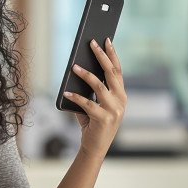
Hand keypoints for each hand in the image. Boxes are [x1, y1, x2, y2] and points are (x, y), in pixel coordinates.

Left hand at [63, 38, 126, 159]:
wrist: (95, 147)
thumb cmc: (93, 123)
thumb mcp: (95, 104)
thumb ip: (90, 90)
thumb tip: (77, 68)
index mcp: (121, 95)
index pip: (117, 70)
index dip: (112, 54)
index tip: (106, 40)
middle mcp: (121, 100)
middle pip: (111, 73)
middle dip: (101, 56)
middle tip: (91, 43)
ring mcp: (114, 110)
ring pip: (99, 86)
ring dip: (86, 74)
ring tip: (74, 66)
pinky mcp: (103, 119)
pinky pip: (87, 103)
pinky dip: (76, 97)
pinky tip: (66, 92)